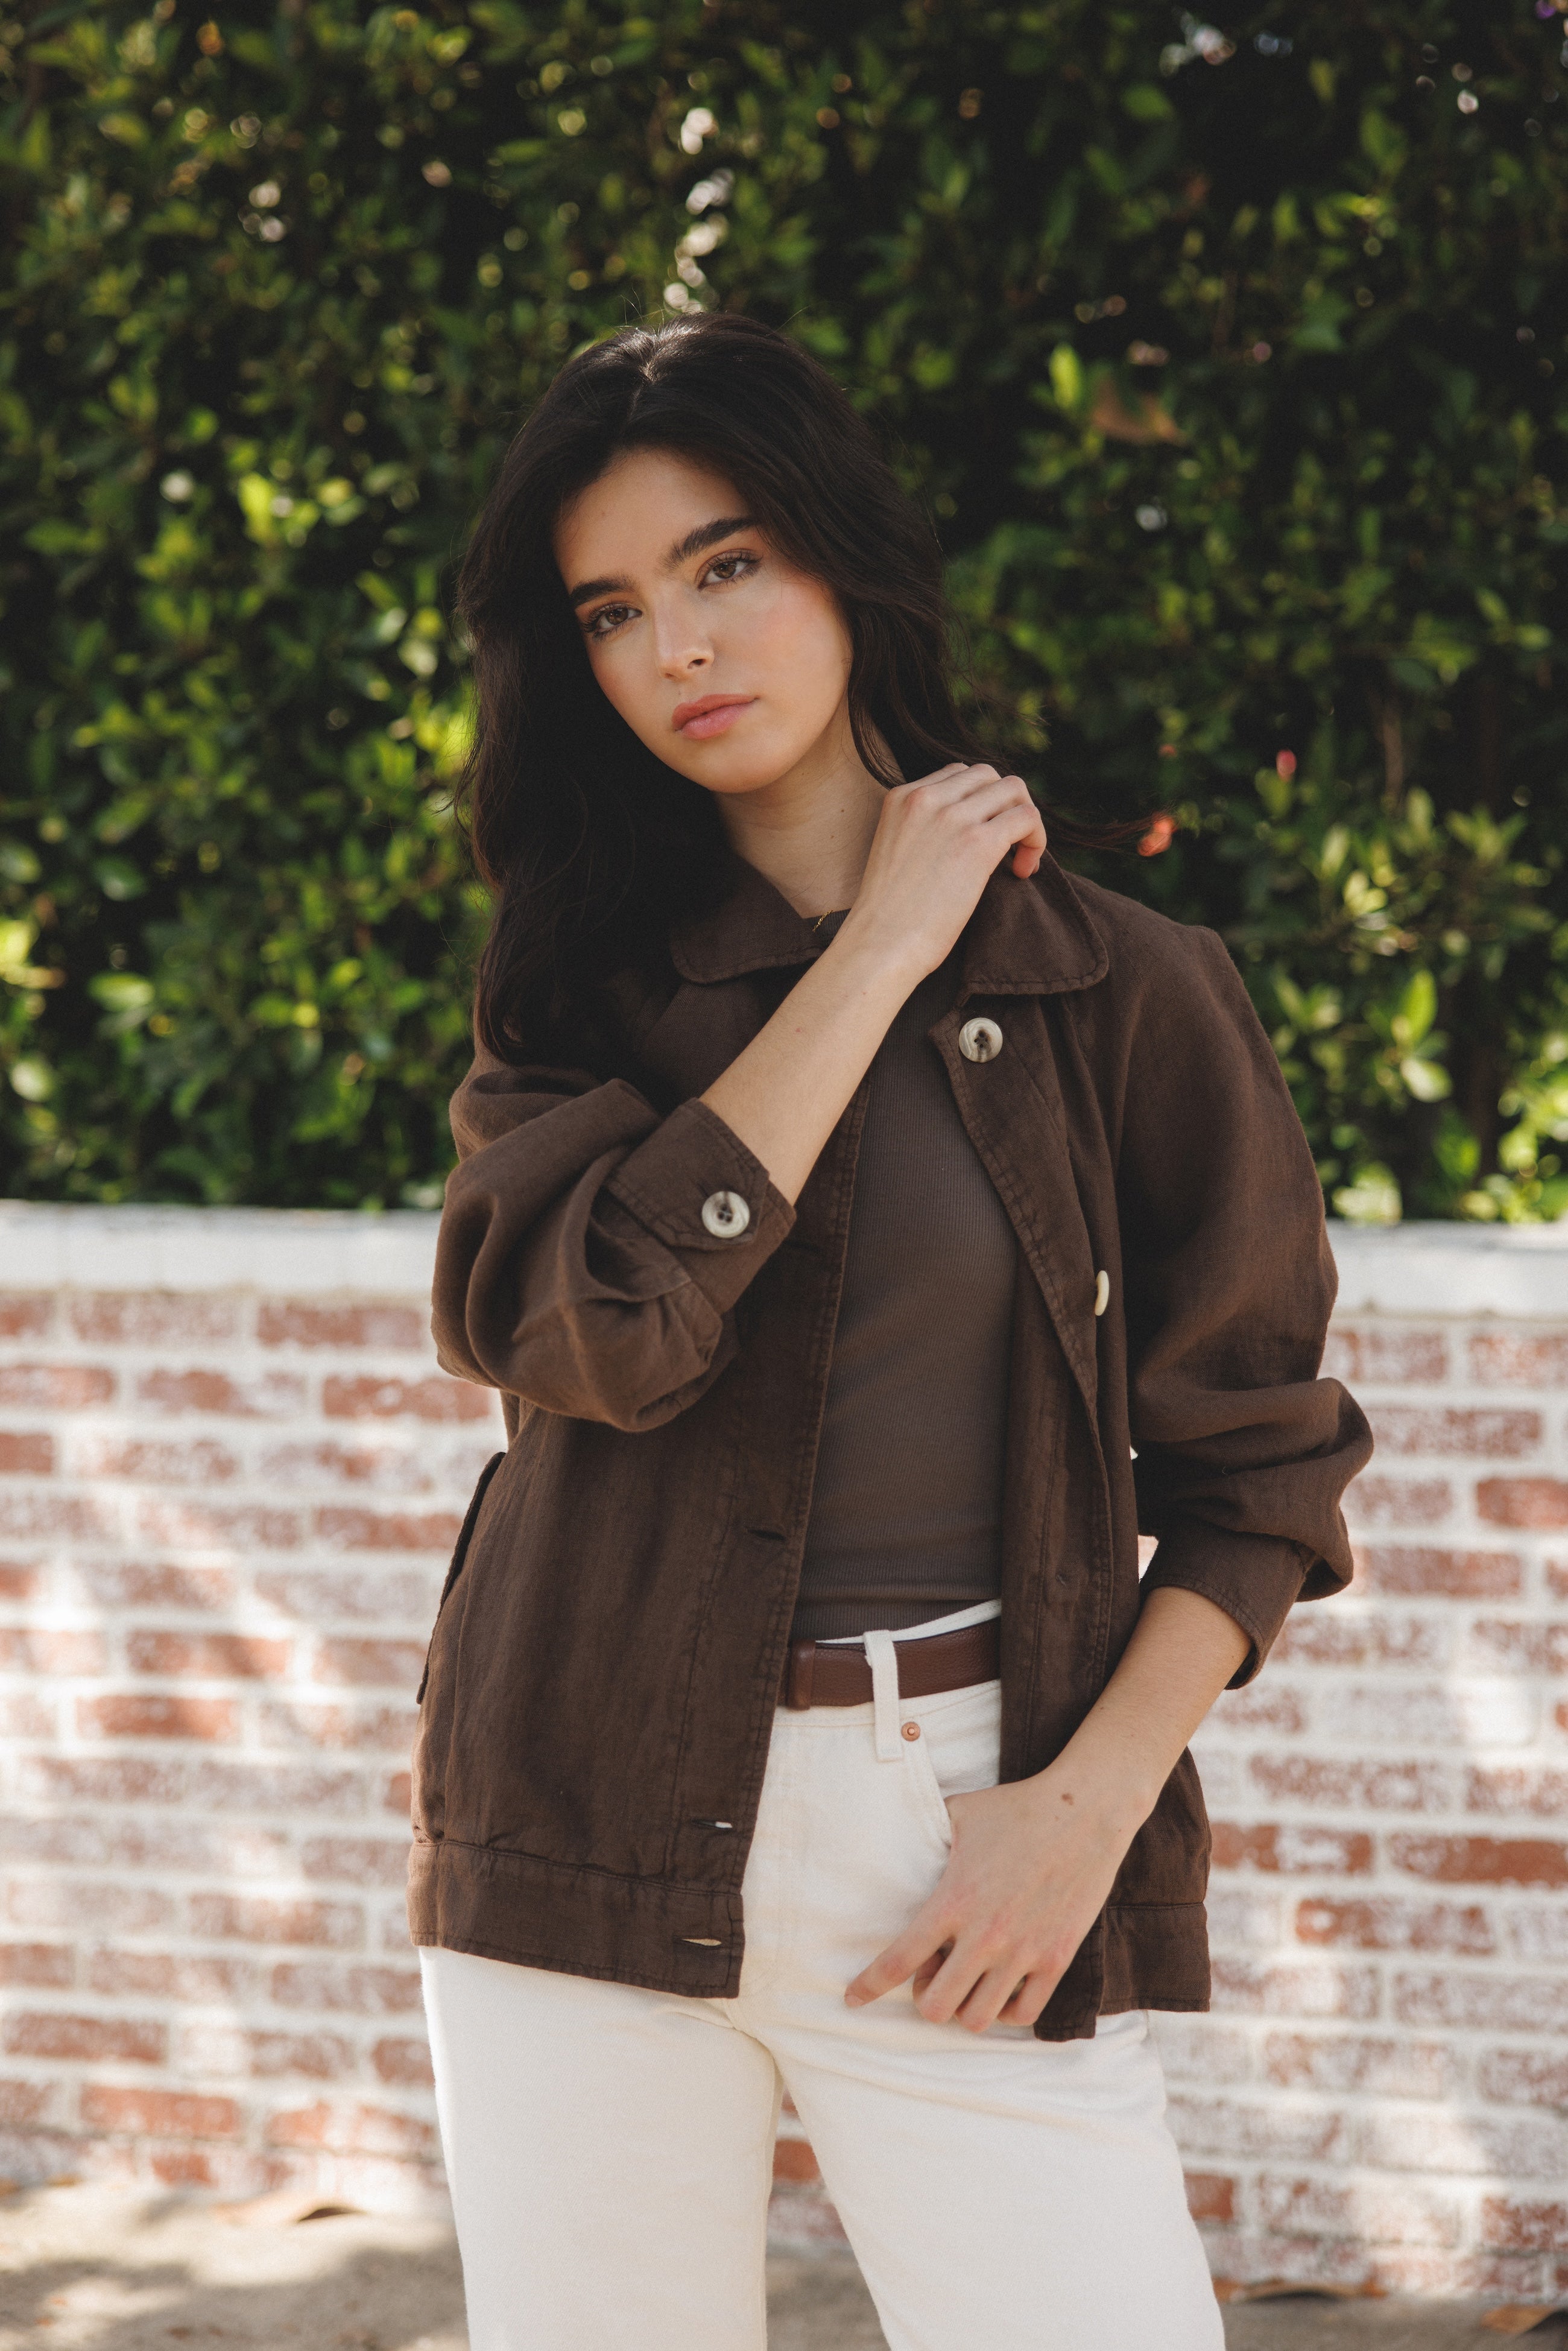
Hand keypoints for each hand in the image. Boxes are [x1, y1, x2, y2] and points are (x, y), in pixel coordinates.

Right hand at [837, 762, 1047, 983]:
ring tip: (1020, 859)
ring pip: (1013, 790)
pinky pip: (1027, 818)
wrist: (880, 944)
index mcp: (902, 797)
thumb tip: (969, 832)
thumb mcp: (898, 852)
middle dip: (1004, 807)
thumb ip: (925, 830)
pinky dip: (1036, 840)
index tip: (982, 839)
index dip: (980, 804)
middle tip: (1007, 848)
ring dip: (1025, 820)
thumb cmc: (889, 916)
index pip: (957, 776)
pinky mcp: (978, 842)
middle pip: (988, 776)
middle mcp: (926, 797)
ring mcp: (953, 817)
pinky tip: (1023, 871)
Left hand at [843, 1762, 1135, 2033]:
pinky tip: (999, 1989)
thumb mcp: (959, 1813)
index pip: (898, 1961)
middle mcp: (985, 1935)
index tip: (853, 1998)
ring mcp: (1023, 1951)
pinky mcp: (1056, 1958)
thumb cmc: (1018, 1807)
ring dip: (962, 2008)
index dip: (868, 1986)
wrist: (1085, 1811)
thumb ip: (927, 1835)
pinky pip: (1023, 2012)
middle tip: (932, 1975)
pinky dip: (1004, 2011)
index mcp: (953, 1901)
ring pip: (977, 2018)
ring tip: (966, 1982)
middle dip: (924, 1998)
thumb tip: (898, 1833)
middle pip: (935, 2007)